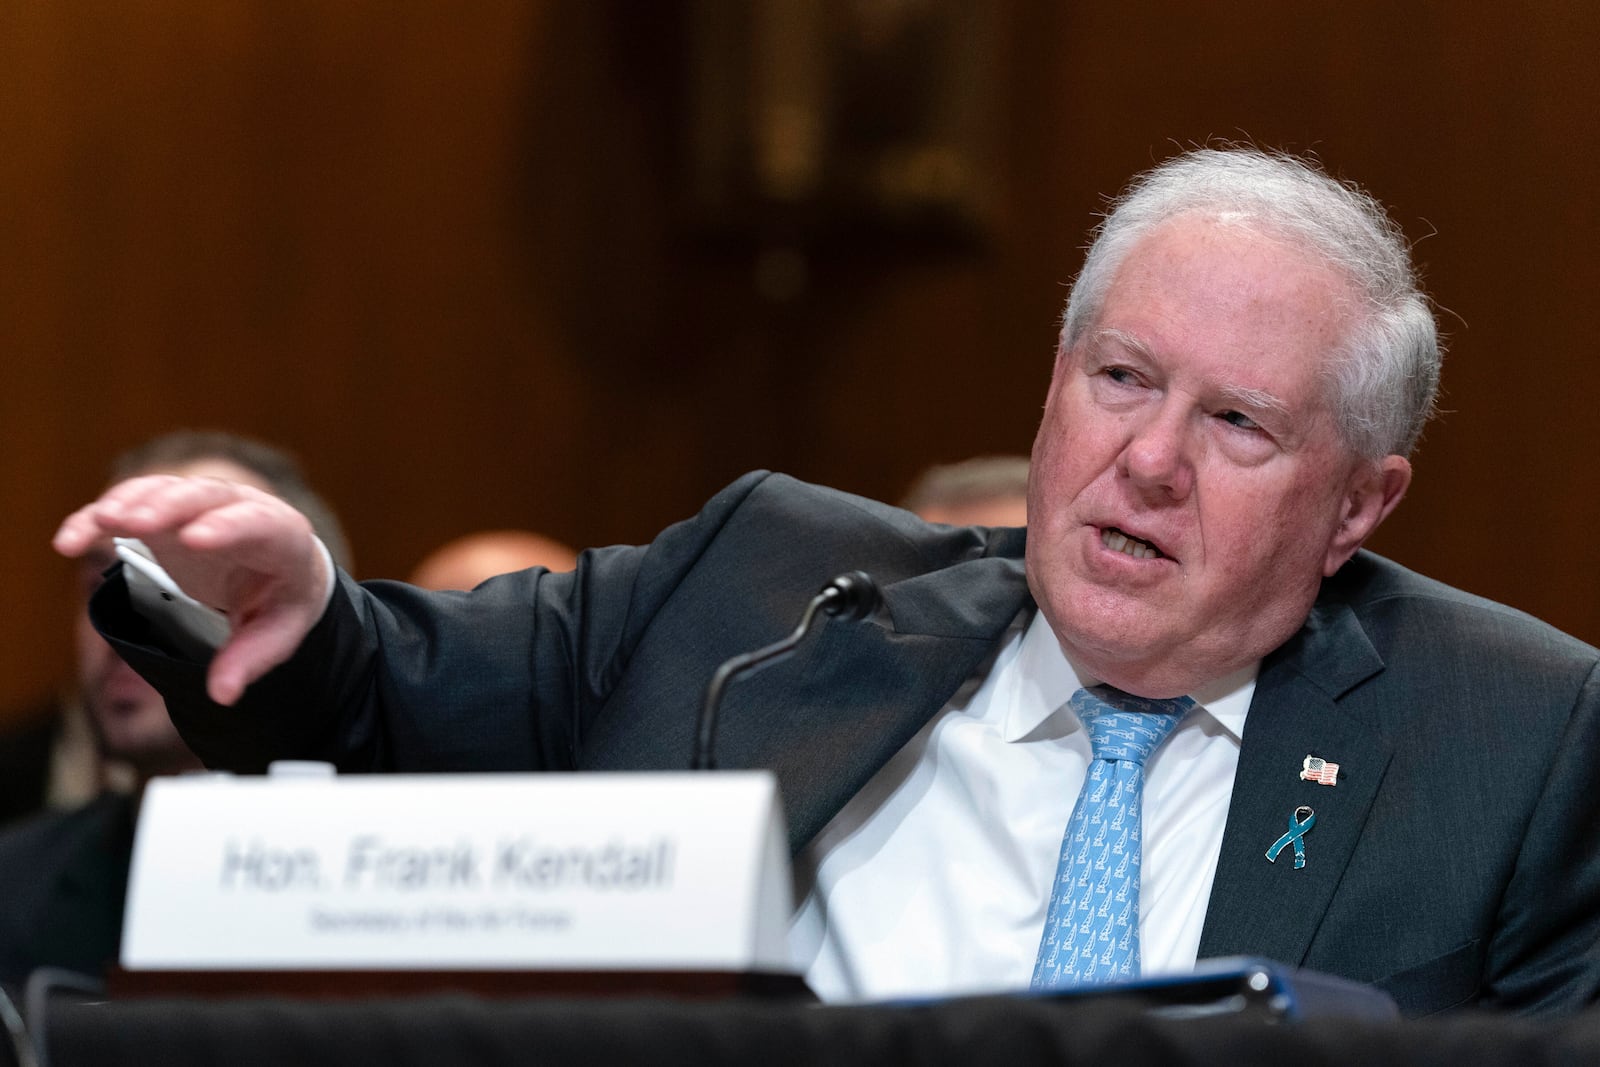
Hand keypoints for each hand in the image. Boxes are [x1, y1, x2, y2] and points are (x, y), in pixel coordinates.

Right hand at [53, 475, 330, 705]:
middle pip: (203, 496)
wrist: (276, 568)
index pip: (257, 523)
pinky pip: (128, 504)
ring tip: (100, 522)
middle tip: (134, 523)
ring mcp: (198, 505)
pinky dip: (98, 519)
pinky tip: (70, 541)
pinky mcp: (163, 510)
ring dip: (129, 504)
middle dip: (169, 507)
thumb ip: (250, 659)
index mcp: (280, 536)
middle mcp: (239, 508)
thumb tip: (221, 694)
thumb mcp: (279, 632)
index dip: (227, 527)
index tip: (194, 540)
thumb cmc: (280, 598)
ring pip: (162, 491)